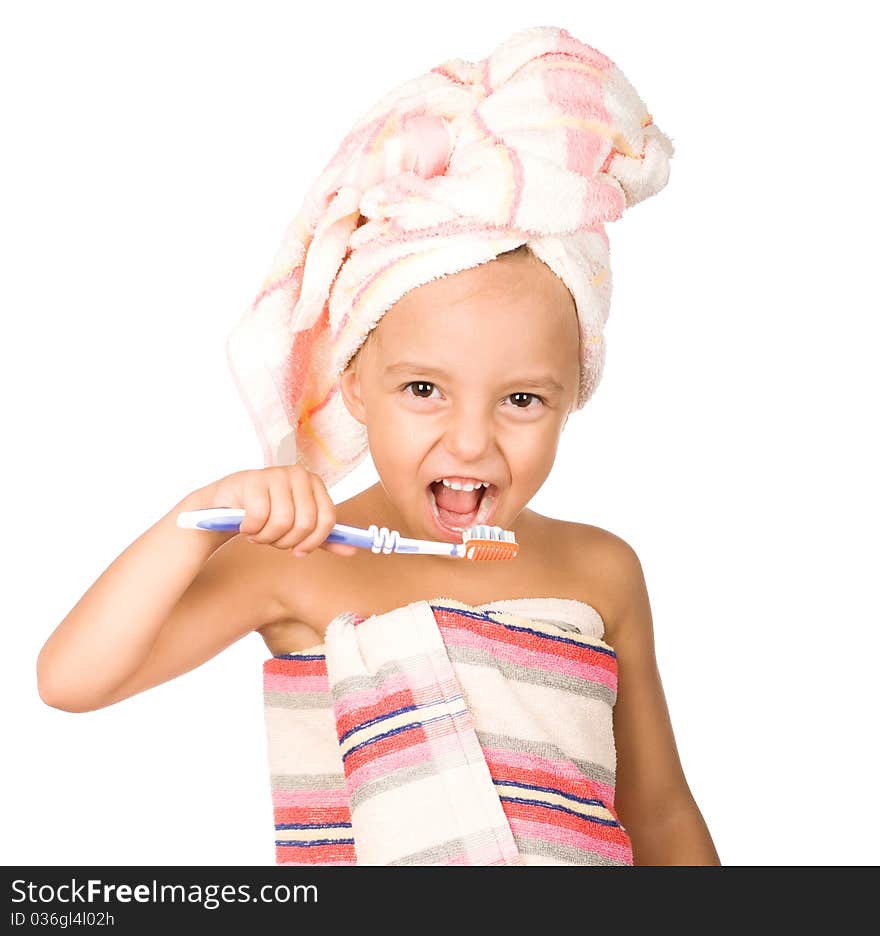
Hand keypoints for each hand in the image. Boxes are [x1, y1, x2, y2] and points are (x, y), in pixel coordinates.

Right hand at [189, 466, 357, 556]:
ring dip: (266, 537)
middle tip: (272, 539)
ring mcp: (276, 474)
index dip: (313, 542)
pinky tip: (245, 525)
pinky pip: (259, 518)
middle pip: (305, 523)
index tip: (298, 551)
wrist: (227, 505)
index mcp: (315, 483)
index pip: (327, 519)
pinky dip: (251, 530)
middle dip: (286, 541)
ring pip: (282, 523)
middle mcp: (299, 474)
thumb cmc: (267, 515)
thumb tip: (353, 551)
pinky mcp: (252, 481)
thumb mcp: (298, 528)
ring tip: (258, 533)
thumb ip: (324, 538)